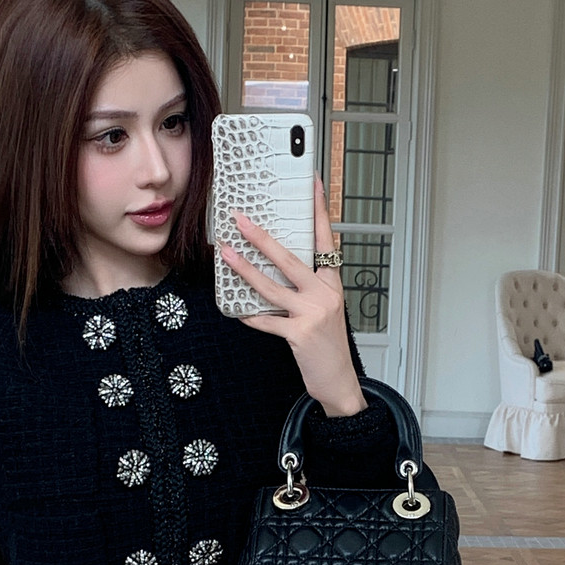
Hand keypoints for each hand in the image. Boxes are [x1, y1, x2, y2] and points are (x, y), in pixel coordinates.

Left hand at [221, 175, 366, 417]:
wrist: (339, 381)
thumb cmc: (328, 345)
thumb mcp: (325, 309)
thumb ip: (306, 288)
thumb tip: (275, 267)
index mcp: (332, 283)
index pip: (325, 239)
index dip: (318, 210)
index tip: (311, 183)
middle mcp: (325, 294)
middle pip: (290, 258)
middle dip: (262, 237)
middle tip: (241, 220)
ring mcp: (313, 314)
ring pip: (272, 286)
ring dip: (245, 269)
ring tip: (226, 254)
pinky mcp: (299, 334)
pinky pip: (267, 320)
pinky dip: (250, 316)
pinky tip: (236, 310)